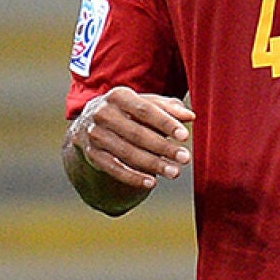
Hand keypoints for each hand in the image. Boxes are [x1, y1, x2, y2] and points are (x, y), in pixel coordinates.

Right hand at [66, 87, 194, 212]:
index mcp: (118, 96)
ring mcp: (95, 135)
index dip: (166, 123)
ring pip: (126, 152)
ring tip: (174, 172)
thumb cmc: (128, 111)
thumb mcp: (146, 103)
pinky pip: (113, 168)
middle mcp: (103, 114)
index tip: (185, 136)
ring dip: (152, 164)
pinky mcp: (92, 154)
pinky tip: (151, 183)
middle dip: (163, 147)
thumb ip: (168, 108)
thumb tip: (190, 116)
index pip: (145, 110)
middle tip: (185, 158)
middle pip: (136, 133)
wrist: (89, 122)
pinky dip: (132, 177)